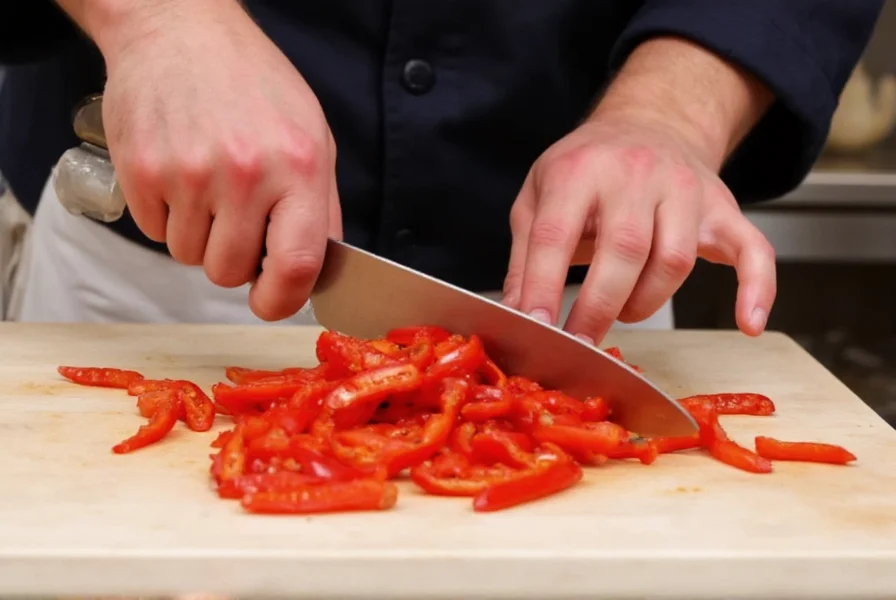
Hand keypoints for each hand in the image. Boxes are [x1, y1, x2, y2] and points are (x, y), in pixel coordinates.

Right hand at [96, 0, 340, 320]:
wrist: (180, 31)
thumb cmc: (253, 84)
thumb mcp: (313, 137)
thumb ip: (320, 208)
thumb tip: (316, 270)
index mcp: (298, 167)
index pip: (297, 265)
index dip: (283, 300)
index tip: (272, 303)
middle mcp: (244, 174)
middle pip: (229, 273)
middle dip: (234, 260)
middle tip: (236, 220)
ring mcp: (188, 174)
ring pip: (189, 257)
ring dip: (199, 237)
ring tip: (208, 186)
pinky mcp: (141, 172)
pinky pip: (155, 232)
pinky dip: (167, 216)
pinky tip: (180, 174)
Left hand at [501, 111, 775, 344]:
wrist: (649, 123)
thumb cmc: (585, 169)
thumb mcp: (537, 197)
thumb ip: (527, 255)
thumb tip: (518, 315)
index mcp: (579, 170)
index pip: (558, 233)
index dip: (545, 284)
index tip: (537, 327)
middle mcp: (636, 175)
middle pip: (625, 250)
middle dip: (598, 307)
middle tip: (581, 343)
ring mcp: (685, 190)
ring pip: (674, 260)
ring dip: (646, 302)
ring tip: (622, 310)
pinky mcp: (723, 208)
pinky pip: (752, 249)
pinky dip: (757, 289)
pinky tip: (748, 324)